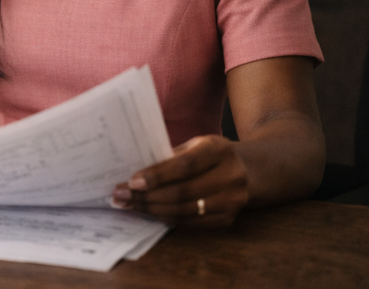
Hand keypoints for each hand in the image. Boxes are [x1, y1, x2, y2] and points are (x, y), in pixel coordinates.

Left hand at [111, 135, 248, 227]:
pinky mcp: (228, 219)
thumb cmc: (208, 155)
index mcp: (218, 150)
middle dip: (147, 197)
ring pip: (185, 211)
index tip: (131, 182)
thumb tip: (132, 172)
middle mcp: (230, 176)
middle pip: (183, 192)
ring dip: (153, 210)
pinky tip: (150, 212)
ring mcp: (233, 200)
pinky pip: (191, 223)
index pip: (185, 165)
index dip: (157, 176)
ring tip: (129, 205)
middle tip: (120, 197)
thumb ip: (169, 157)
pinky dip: (167, 218)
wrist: (247, 170)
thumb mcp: (194, 145)